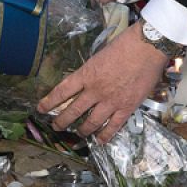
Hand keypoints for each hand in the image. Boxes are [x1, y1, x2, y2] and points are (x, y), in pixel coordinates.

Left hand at [38, 25, 170, 142]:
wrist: (146, 48)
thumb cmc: (123, 45)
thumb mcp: (99, 56)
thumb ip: (91, 71)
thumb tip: (86, 81)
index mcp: (86, 74)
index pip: (62, 91)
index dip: (49, 102)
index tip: (40, 109)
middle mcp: (95, 90)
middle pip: (73, 110)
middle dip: (62, 121)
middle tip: (56, 126)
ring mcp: (110, 101)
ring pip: (91, 122)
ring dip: (82, 130)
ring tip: (77, 134)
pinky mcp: (126, 107)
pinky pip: (113, 126)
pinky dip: (105, 135)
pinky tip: (99, 140)